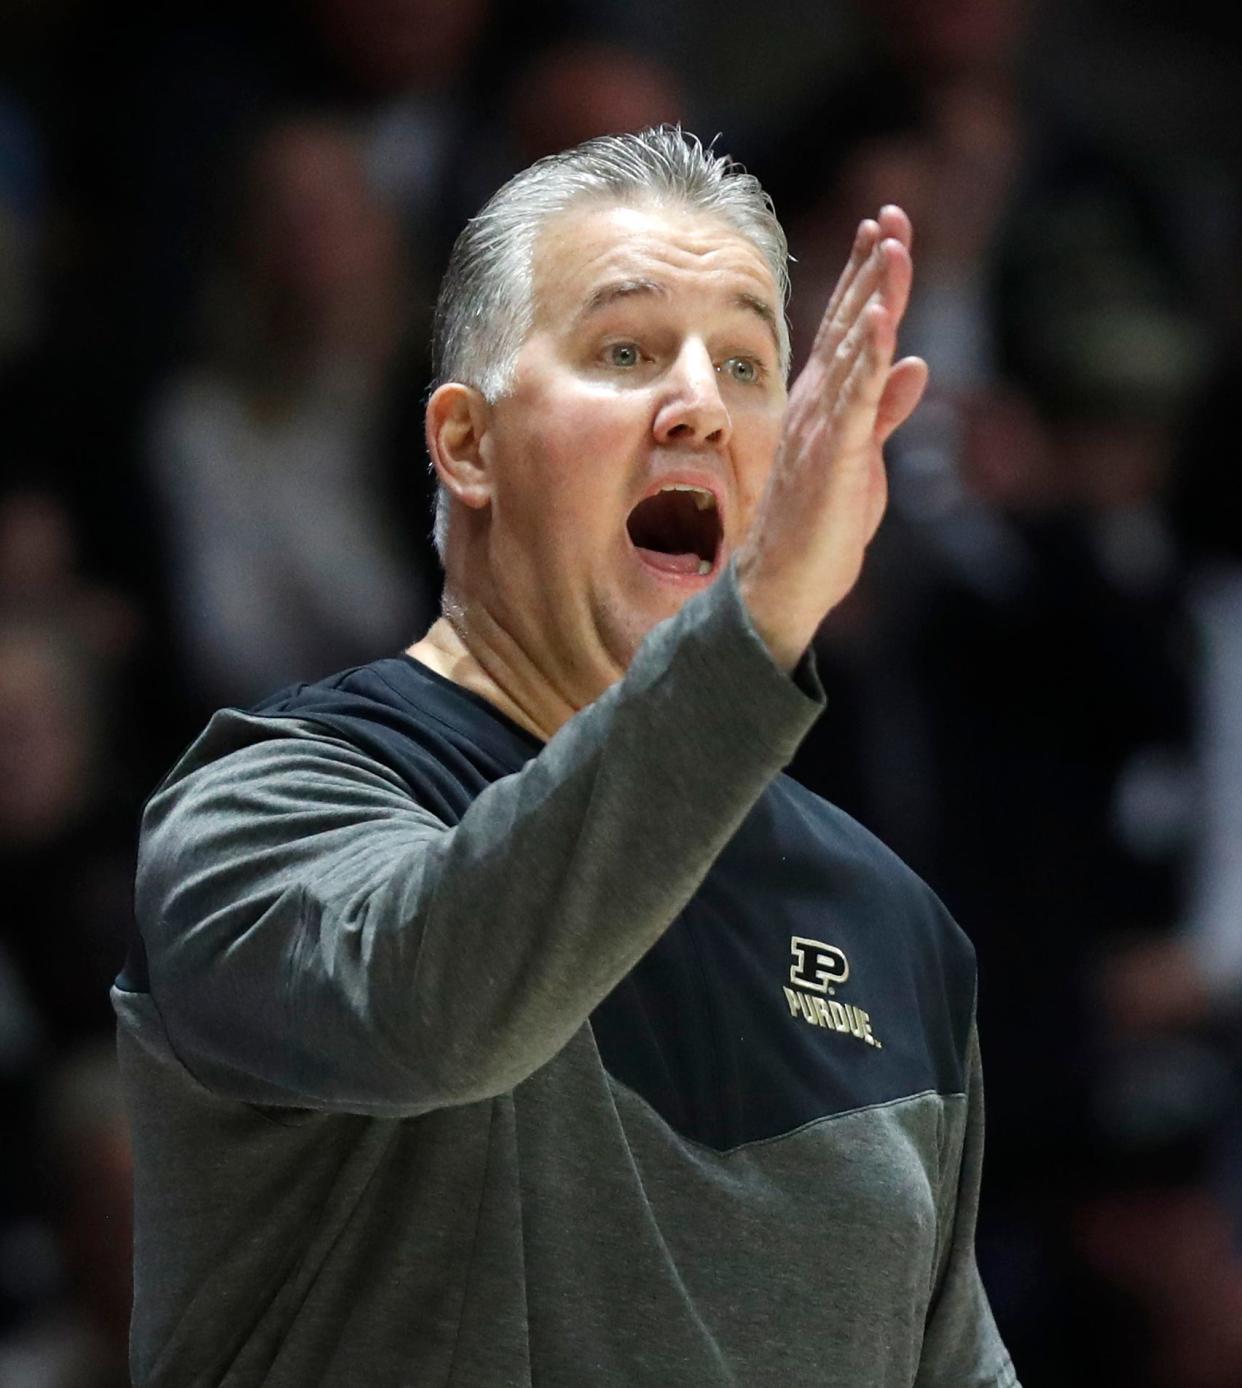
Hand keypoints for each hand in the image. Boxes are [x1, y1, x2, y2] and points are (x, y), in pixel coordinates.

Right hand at [736, 207, 927, 669]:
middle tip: (891, 214)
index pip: (849, 330)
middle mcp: (818, 404)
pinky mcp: (832, 455)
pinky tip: (883, 320)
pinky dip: (868, 357)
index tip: (884, 230)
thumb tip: (918, 362)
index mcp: (826, 404)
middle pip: (849, 323)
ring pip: (852, 350)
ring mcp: (822, 426)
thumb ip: (886, 411)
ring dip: (873, 296)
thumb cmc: (818, 529)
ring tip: (893, 245)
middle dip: (873, 268)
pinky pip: (854, 398)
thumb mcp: (865, 461)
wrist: (782, 585)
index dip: (868, 279)